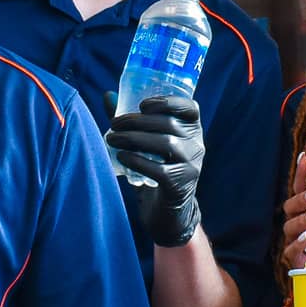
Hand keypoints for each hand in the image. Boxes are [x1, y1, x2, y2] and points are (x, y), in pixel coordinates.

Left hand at [108, 95, 204, 247]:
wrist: (168, 210)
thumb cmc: (157, 167)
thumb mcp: (150, 142)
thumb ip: (132, 120)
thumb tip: (108, 96)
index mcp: (192, 130)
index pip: (190, 108)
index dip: (169, 101)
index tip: (143, 104)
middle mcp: (197, 145)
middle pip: (170, 125)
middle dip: (138, 121)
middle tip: (114, 123)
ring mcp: (191, 166)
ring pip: (165, 144)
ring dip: (134, 139)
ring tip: (112, 139)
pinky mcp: (179, 185)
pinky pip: (158, 169)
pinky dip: (137, 161)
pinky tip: (121, 157)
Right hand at [279, 153, 305, 271]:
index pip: (302, 188)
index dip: (303, 172)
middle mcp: (300, 223)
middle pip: (290, 205)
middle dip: (301, 197)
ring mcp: (295, 240)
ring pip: (289, 225)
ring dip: (302, 219)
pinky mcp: (295, 259)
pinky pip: (290, 249)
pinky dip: (299, 243)